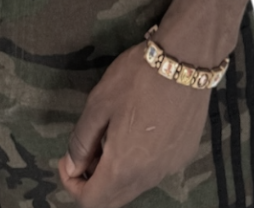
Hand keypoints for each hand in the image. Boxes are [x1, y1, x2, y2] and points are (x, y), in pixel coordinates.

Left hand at [55, 41, 210, 206]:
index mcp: (123, 167)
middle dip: (93, 181)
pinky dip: (139, 162)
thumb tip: (72, 166)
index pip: (90, 202)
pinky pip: (154, 171)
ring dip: (116, 172)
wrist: (186, 60)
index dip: (71, 184)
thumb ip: (82, 141)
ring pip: (135, 186)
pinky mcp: (184, 155)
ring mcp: (169, 168)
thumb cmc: (136, 78)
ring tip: (112, 135)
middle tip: (88, 149)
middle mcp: (148, 177)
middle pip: (113, 200)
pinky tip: (140, 129)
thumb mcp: (99, 104)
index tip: (68, 159)